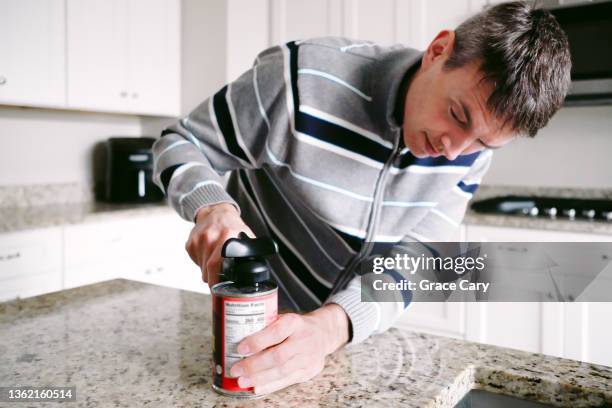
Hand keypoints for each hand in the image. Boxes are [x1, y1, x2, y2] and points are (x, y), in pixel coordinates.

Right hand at [185, 203, 253, 287]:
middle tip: (220, 279)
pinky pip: (196, 262)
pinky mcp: (190, 243)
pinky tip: (208, 254)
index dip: (216, 280)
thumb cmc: (231, 225)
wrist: (215, 211)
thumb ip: (251, 251)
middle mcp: (210, 238)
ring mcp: (198, 240)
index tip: (218, 289)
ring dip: (208, 271)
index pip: (216, 265)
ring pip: (201, 269)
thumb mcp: (245, 235)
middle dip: (213, 279)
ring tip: (216, 260)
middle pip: (207, 271)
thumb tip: (258, 270)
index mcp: (226, 236)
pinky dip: (202, 263)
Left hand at [229, 304, 349, 394]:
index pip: (277, 332)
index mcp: (295, 322)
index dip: (258, 341)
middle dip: (254, 365)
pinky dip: (270, 385)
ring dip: (260, 378)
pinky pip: (287, 380)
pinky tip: (257, 388)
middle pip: (278, 356)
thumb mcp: (285, 318)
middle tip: (236, 369)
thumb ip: (267, 326)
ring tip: (242, 381)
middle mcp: (304, 340)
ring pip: (282, 371)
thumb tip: (236, 335)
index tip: (240, 348)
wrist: (324, 333)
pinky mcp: (309, 371)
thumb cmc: (297, 326)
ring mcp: (308, 357)